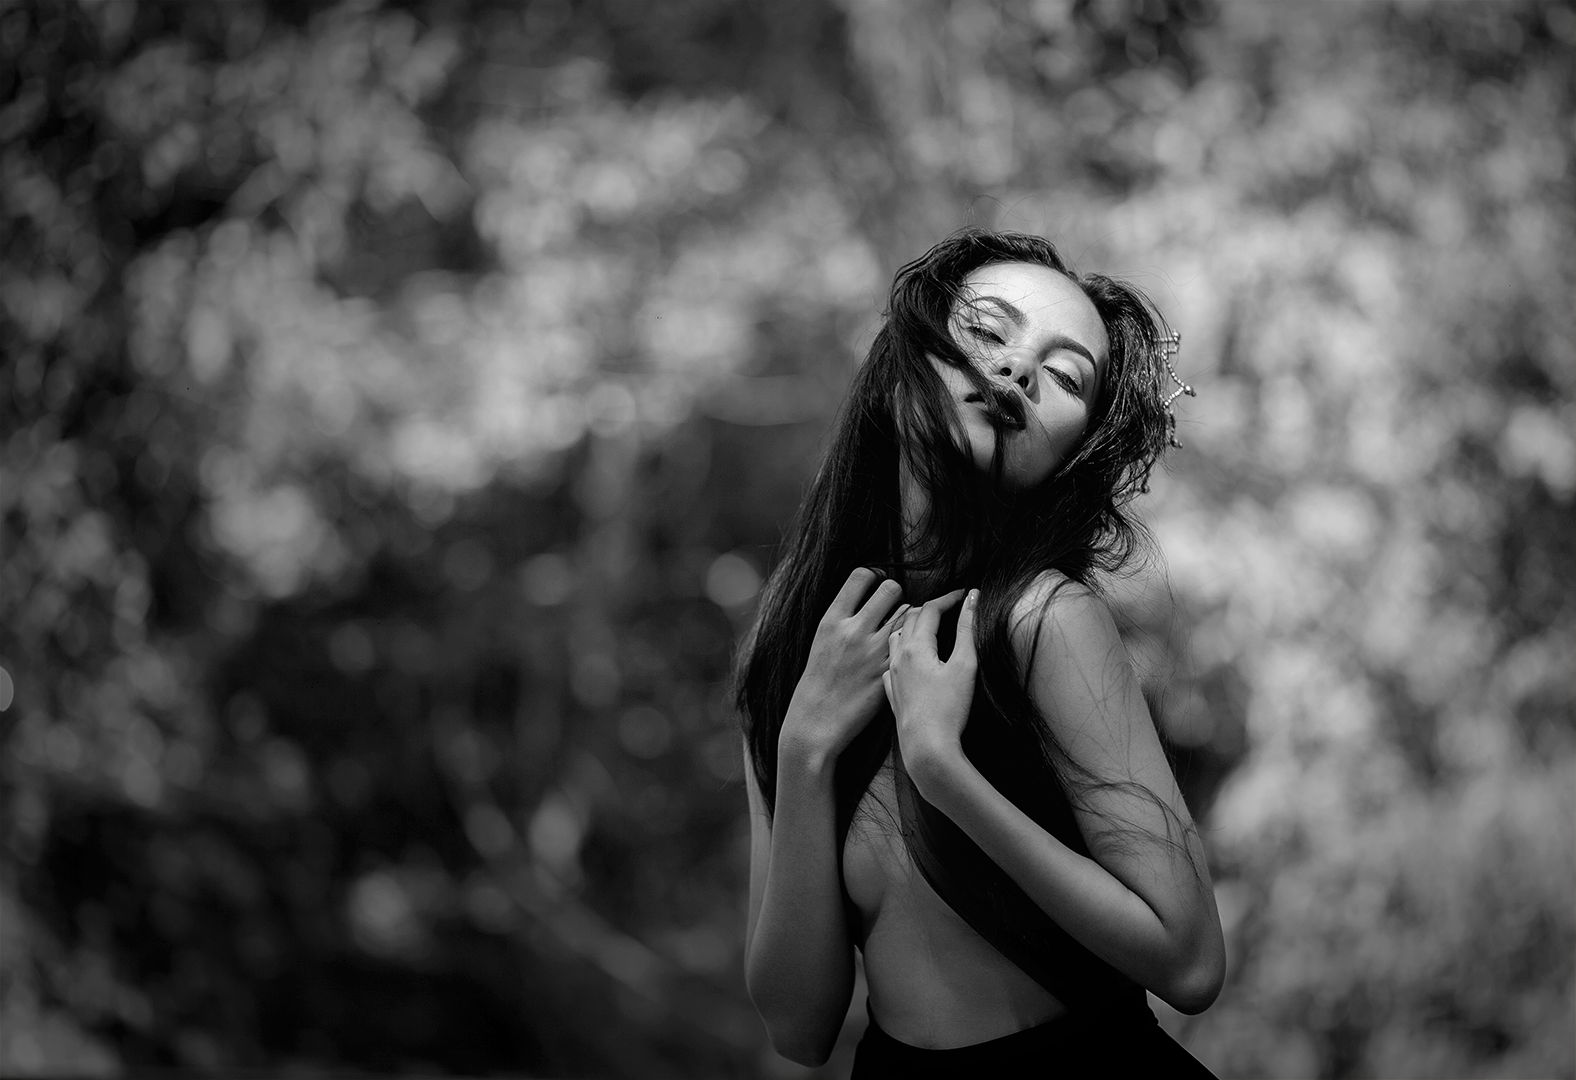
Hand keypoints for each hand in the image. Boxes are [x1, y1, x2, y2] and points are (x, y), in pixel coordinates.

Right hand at [782, 568, 906, 757]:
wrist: (816, 721)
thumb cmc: (817, 683)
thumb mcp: (821, 642)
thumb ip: (842, 620)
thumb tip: (864, 603)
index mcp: (832, 620)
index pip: (862, 576)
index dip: (875, 576)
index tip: (878, 584)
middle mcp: (854, 630)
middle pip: (891, 589)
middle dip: (896, 593)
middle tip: (894, 605)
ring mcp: (873, 650)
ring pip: (907, 613)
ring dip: (909, 615)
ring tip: (905, 624)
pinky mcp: (889, 670)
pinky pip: (912, 642)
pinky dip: (914, 640)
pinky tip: (912, 646)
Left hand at [884, 588, 977, 783]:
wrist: (926, 748)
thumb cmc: (949, 708)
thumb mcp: (965, 665)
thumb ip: (968, 629)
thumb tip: (972, 599)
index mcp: (916, 646)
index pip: (930, 608)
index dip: (948, 598)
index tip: (963, 594)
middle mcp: (898, 656)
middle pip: (909, 618)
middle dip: (929, 608)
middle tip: (948, 607)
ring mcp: (891, 675)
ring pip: (896, 638)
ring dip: (910, 626)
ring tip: (927, 627)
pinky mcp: (891, 693)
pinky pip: (891, 662)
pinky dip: (901, 651)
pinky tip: (909, 658)